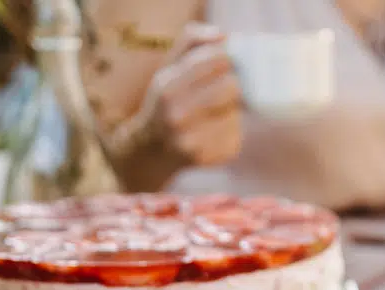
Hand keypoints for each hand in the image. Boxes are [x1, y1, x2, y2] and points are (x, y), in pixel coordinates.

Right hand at [110, 24, 242, 188]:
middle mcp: (178, 115)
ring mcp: (191, 141)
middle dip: (230, 85)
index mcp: (168, 87)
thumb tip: (223, 36)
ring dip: (231, 110)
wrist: (148, 152)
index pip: (218, 60)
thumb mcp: (168, 67)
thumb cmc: (165, 102)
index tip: (221, 65)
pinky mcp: (207, 157)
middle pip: (232, 87)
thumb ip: (192, 41)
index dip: (224, 60)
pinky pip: (235, 136)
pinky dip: (229, 131)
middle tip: (222, 89)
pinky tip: (213, 131)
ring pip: (236, 113)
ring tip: (214, 113)